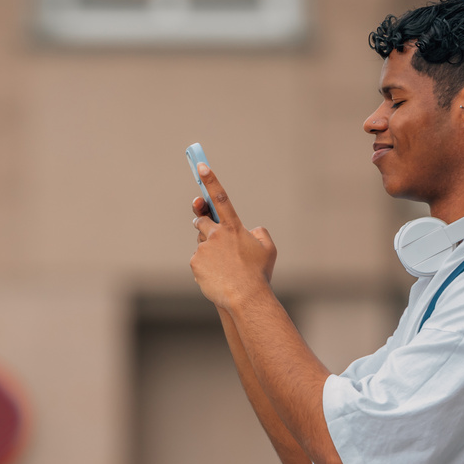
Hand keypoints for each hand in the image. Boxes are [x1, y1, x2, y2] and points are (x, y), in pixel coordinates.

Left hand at [189, 163, 276, 308]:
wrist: (245, 297)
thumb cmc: (259, 274)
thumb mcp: (268, 249)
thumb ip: (259, 233)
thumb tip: (251, 230)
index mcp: (233, 228)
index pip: (221, 198)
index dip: (210, 180)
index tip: (201, 166)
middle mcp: (216, 235)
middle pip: (201, 221)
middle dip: (203, 223)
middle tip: (210, 232)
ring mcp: (203, 249)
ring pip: (201, 244)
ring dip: (208, 250)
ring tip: (224, 266)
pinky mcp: (195, 263)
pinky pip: (198, 260)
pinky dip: (205, 266)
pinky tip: (217, 276)